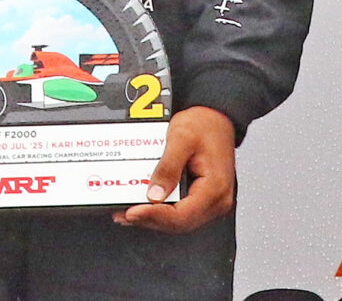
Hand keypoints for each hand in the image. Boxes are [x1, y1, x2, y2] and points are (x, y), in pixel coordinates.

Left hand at [118, 106, 235, 231]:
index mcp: (216, 188)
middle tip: (124, 214)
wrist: (216, 117)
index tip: (132, 212)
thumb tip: (154, 194)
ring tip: (128, 212)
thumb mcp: (182, 138)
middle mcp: (217, 200)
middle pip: (178, 223)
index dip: (154, 216)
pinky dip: (161, 212)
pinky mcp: (202, 201)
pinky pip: (180, 213)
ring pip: (178, 222)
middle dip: (149, 220)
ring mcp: (211, 203)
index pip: (182, 215)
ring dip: (153, 219)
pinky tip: (145, 207)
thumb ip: (168, 167)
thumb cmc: (205, 124)